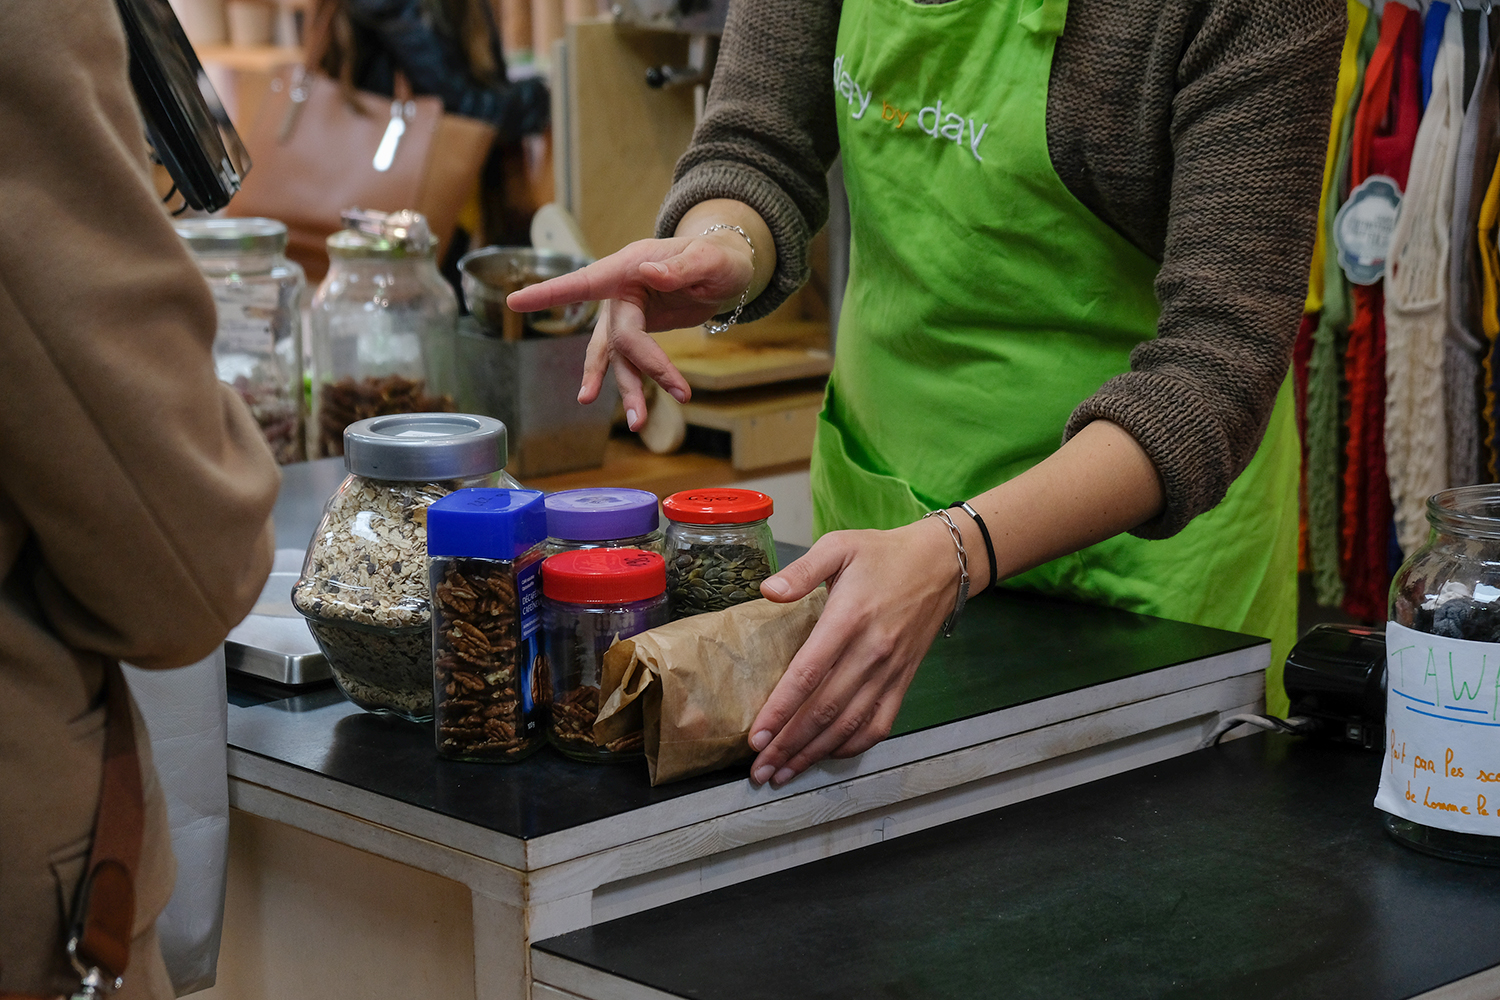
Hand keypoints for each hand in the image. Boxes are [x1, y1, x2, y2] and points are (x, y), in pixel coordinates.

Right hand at [505, 232, 755, 429]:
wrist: (728, 268)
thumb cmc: (719, 257)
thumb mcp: (710, 260)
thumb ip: (682, 267)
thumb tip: (649, 273)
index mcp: (630, 266)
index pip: (587, 281)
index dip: (551, 293)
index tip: (514, 302)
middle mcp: (621, 291)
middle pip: (617, 338)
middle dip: (634, 373)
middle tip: (645, 414)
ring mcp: (627, 313)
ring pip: (618, 357)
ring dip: (627, 389)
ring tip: (638, 422)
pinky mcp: (637, 330)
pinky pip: (631, 362)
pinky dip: (639, 384)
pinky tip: (639, 411)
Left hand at [747, 518, 965, 787]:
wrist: (943, 563)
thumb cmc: (883, 554)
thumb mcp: (839, 545)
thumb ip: (801, 570)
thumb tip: (766, 591)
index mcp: (849, 619)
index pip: (808, 675)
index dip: (780, 711)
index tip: (756, 738)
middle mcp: (871, 652)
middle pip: (824, 710)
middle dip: (789, 745)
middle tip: (761, 770)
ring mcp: (890, 671)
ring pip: (849, 724)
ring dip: (814, 754)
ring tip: (784, 774)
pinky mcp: (904, 680)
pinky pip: (879, 724)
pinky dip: (853, 746)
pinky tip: (827, 755)